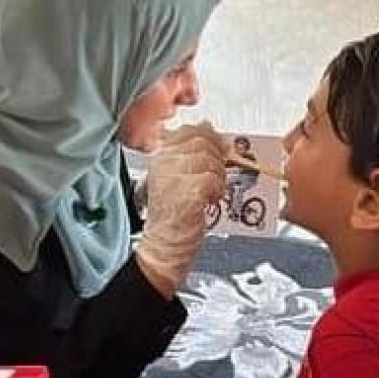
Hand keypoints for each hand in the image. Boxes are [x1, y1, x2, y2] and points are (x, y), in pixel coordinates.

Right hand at [136, 122, 225, 296]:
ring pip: (210, 160)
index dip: (210, 138)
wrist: (166, 248)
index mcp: (160, 156)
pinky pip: (213, 179)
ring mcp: (173, 176)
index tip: (217, 151)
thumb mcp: (179, 178)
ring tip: (210, 194)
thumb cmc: (174, 218)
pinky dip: (218, 191)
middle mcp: (163, 163)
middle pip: (202, 141)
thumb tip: (209, 129)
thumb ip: (192, 154)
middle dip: (217, 158)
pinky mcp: (187, 192)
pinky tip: (209, 202)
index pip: (189, 130)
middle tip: (215, 178)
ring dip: (219, 178)